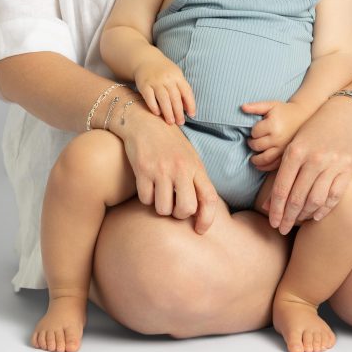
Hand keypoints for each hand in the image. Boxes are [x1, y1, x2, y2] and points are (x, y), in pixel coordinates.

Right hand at [118, 101, 217, 233]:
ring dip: (160, 207)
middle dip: (179, 214)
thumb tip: (199, 210)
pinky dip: (146, 198)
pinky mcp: (143, 170)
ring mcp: (162, 169)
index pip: (209, 197)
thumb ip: (195, 180)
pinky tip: (148, 185)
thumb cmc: (170, 144)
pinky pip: (145, 199)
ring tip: (160, 193)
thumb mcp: (189, 158)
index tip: (200, 230)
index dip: (207, 218)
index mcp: (196, 166)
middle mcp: (181, 168)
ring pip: (163, 209)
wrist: (145, 122)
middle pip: (186, 209)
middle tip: (174, 207)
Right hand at [134, 57, 195, 124]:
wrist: (145, 59)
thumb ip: (182, 89)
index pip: (186, 91)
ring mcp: (155, 81)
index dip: (191, 104)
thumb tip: (188, 108)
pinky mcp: (144, 85)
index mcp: (177, 76)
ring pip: (163, 99)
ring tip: (171, 122)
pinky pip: (150, 98)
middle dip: (179, 112)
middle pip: (175, 97)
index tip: (192, 115)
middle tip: (180, 122)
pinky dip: (154, 106)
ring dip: (168, 112)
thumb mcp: (176, 75)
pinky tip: (157, 113)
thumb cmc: (164, 71)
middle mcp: (167, 78)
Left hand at [241, 99, 308, 169]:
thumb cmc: (284, 111)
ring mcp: (283, 148)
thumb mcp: (271, 105)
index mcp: (273, 124)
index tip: (256, 130)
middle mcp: (278, 138)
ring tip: (253, 156)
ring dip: (255, 159)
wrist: (303, 117)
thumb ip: (256, 106)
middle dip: (251, 144)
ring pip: (264, 158)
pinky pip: (273, 165)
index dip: (252, 132)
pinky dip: (264, 167)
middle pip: (257, 146)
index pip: (254, 132)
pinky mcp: (286, 155)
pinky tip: (259, 164)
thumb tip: (242, 107)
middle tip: (252, 142)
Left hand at [256, 96, 351, 234]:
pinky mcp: (347, 168)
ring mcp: (332, 164)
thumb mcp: (294, 146)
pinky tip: (316, 215)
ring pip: (315, 200)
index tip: (272, 223)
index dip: (276, 209)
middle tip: (282, 229)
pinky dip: (324, 209)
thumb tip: (268, 204)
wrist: (343, 115)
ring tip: (297, 221)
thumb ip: (281, 173)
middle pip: (297, 198)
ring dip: (304, 215)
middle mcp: (314, 158)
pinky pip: (334, 196)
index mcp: (296, 151)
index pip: (282, 188)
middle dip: (287, 217)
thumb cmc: (312, 132)